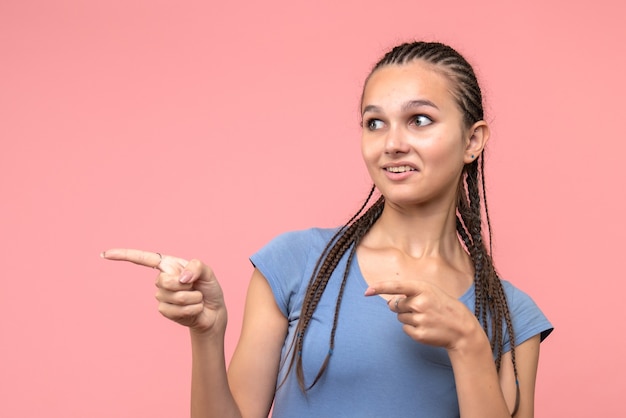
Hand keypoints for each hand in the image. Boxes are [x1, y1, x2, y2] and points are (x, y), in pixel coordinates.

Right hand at [101, 249, 225, 334]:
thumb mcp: (208, 272)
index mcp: (170, 265)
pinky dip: (191, 309)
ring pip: (174, 297)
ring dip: (192, 299)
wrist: (213, 311)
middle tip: (195, 287)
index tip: (105, 254)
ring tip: (197, 299)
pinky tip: (194, 309)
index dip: (125, 256)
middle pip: (165, 281)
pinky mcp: (165, 311)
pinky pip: (175, 310)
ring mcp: (162, 296)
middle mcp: (163, 279)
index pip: (144, 259)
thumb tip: (180, 278)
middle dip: (185, 286)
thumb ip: (196, 267)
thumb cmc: (209, 288)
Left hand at [364, 280, 479, 350]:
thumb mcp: (431, 292)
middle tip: (419, 309)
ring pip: (399, 318)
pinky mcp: (418, 334)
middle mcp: (420, 303)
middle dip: (401, 307)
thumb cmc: (443, 307)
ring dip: (408, 318)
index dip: (380, 287)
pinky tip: (426, 327)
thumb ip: (411, 293)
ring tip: (426, 318)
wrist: (462, 329)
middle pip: (394, 305)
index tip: (367, 291)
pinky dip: (412, 329)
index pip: (397, 286)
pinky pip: (405, 329)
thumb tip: (389, 302)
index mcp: (423, 289)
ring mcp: (419, 319)